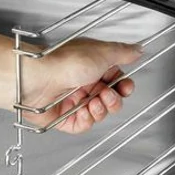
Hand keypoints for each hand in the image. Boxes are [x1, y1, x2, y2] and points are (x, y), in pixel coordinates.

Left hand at [22, 38, 142, 133]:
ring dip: (101, 109)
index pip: (116, 80)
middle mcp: (83, 82)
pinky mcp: (63, 118)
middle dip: (114, 99)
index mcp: (93, 66)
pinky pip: (83, 125)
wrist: (37, 78)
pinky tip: (85, 111)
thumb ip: (123, 53)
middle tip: (107, 94)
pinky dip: (88, 120)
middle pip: (110, 99)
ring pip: (99, 113)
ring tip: (94, 101)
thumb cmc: (63, 62)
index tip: (126, 87)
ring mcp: (73, 100)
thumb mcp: (102, 52)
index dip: (124, 86)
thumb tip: (138, 50)